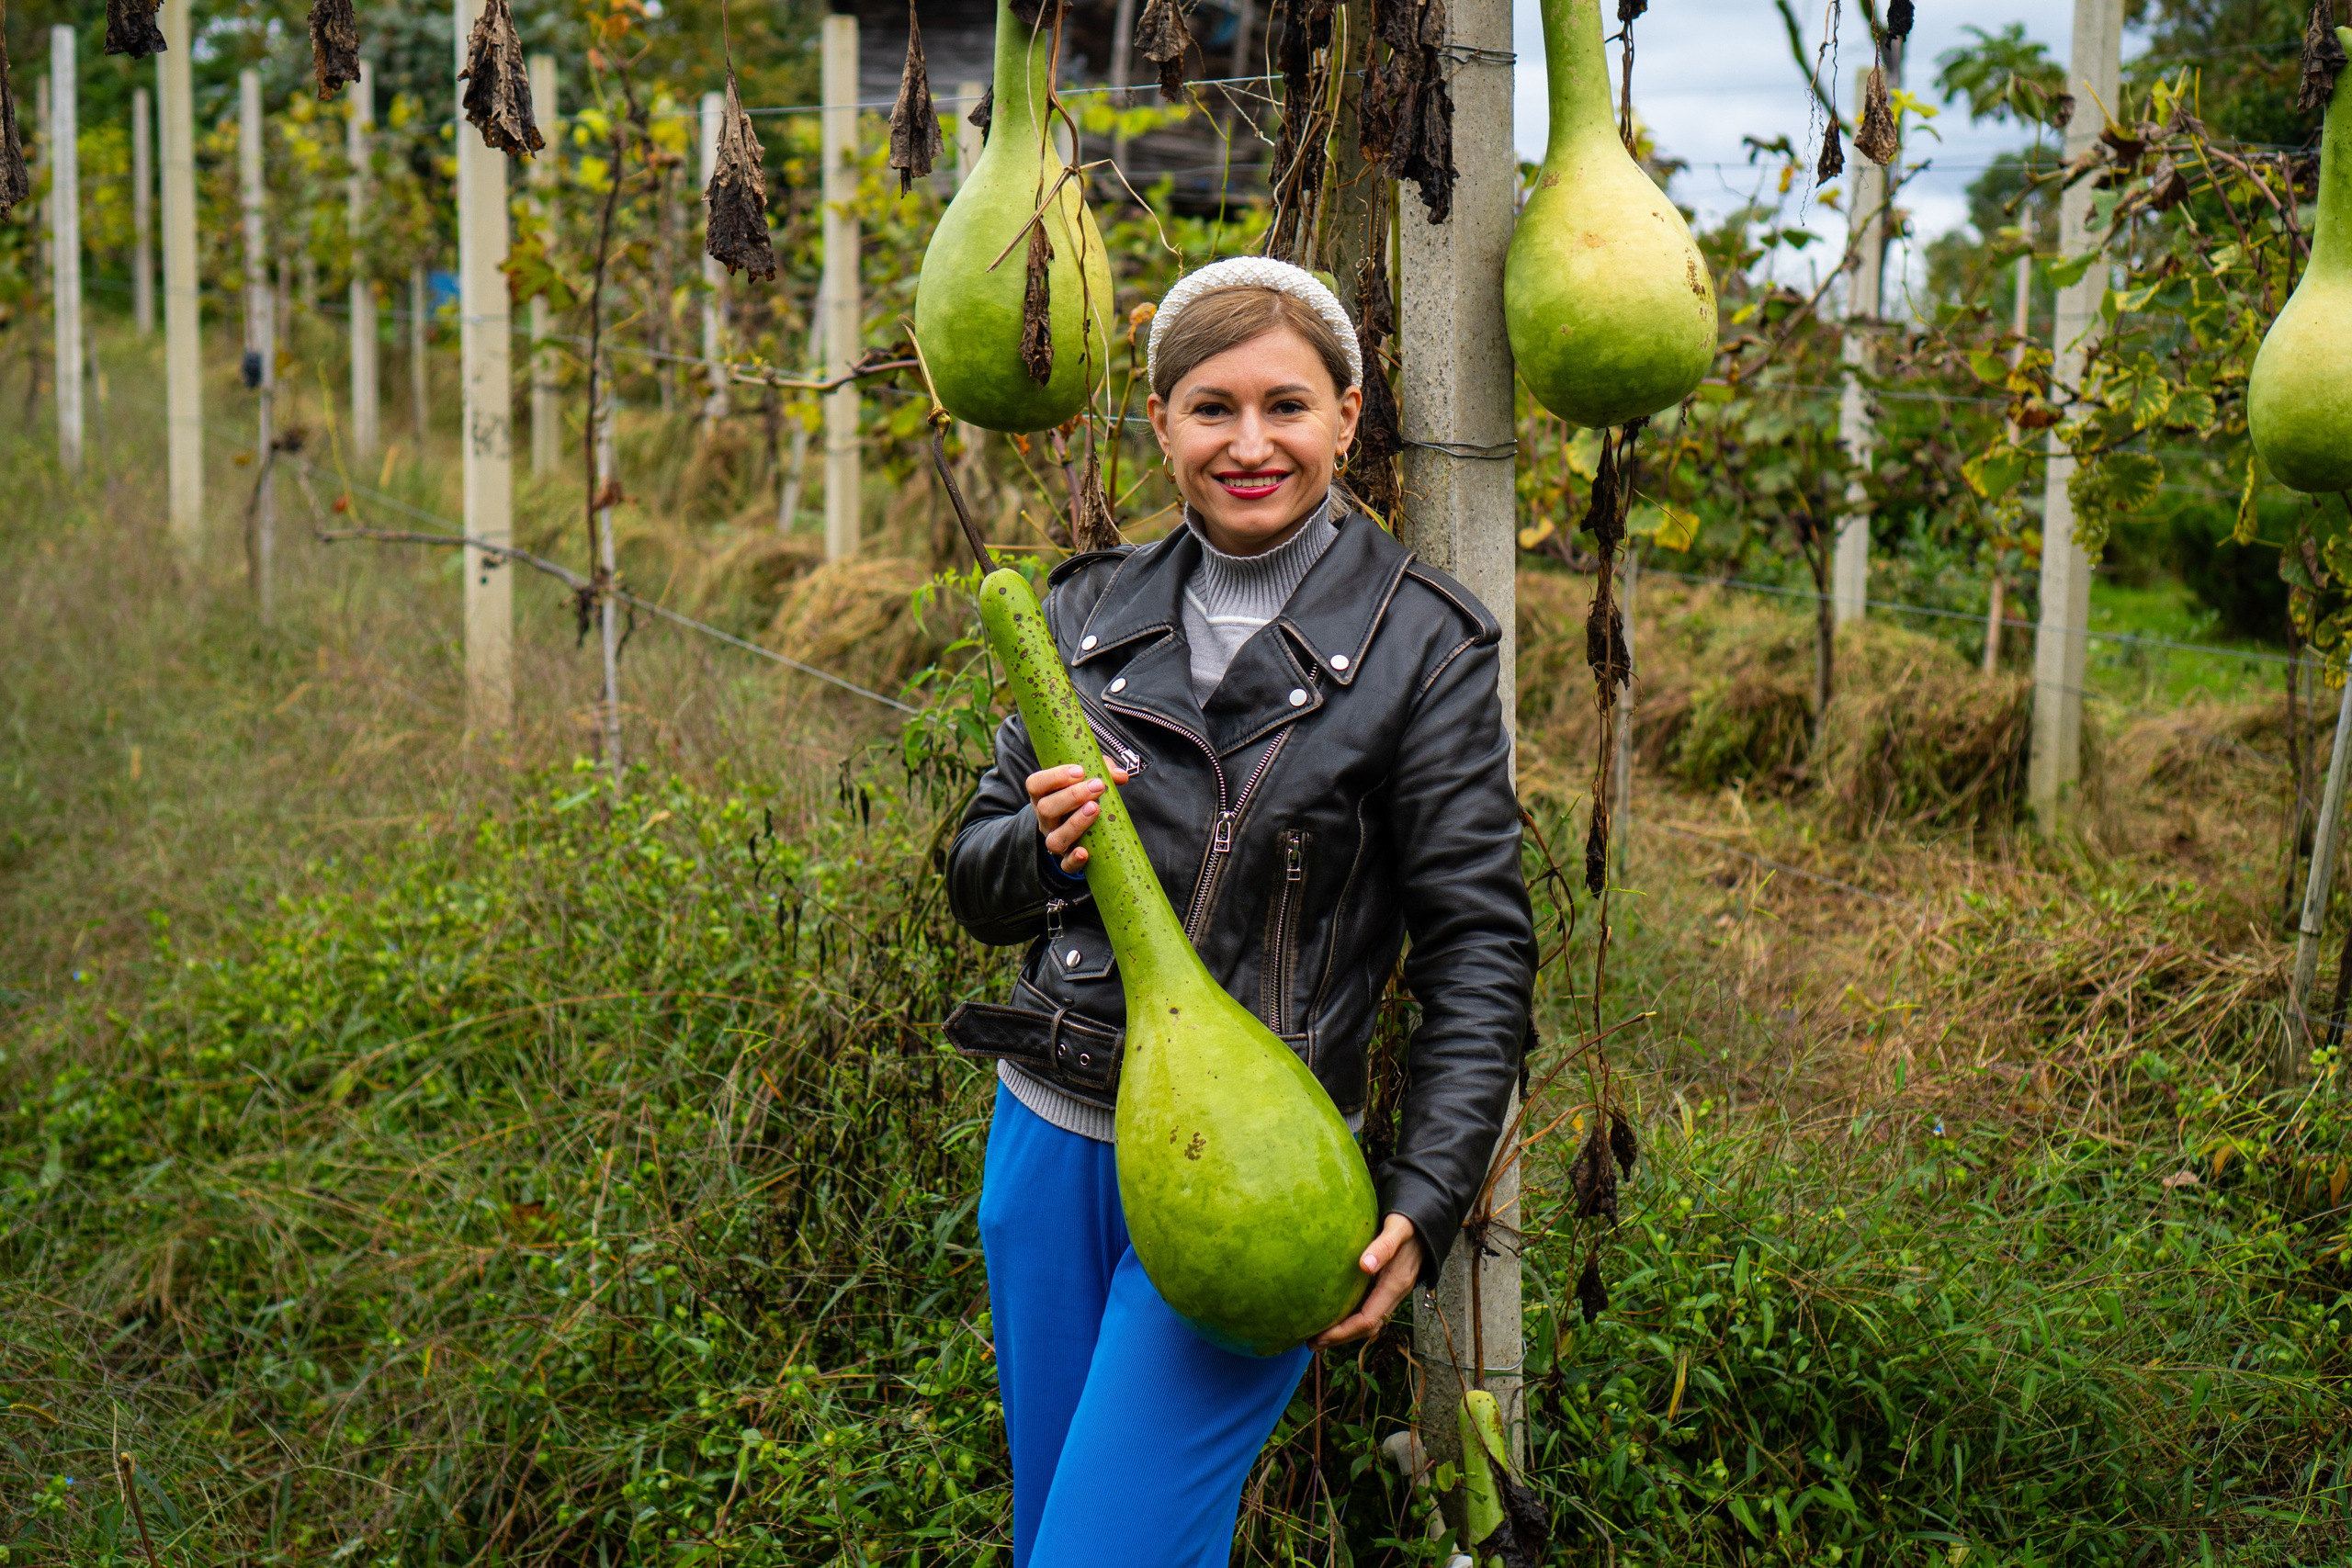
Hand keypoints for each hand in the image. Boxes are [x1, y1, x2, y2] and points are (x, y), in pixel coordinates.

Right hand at [1025, 762, 1131, 876]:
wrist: (1083, 827)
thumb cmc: (1084, 795)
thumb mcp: (1090, 777)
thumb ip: (1103, 771)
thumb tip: (1120, 776)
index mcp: (1044, 795)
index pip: (1035, 784)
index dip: (1055, 777)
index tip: (1080, 771)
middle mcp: (1045, 819)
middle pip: (1046, 809)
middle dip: (1072, 796)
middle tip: (1097, 786)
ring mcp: (1054, 839)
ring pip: (1054, 838)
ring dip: (1075, 823)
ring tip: (1095, 809)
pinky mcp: (1066, 858)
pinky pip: (1065, 864)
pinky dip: (1074, 860)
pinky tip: (1085, 852)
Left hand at [1312, 1213, 1420, 1346]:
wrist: (1430, 1220)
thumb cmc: (1411, 1222)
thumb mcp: (1399, 1228)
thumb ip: (1384, 1245)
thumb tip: (1365, 1265)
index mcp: (1396, 1284)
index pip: (1368, 1319)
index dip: (1343, 1331)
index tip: (1320, 1336)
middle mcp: (1395, 1293)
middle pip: (1367, 1327)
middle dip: (1340, 1338)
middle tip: (1310, 1343)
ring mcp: (1393, 1291)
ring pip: (1369, 1321)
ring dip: (1345, 1332)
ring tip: (1318, 1337)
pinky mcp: (1388, 1285)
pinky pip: (1370, 1309)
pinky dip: (1352, 1318)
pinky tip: (1334, 1316)